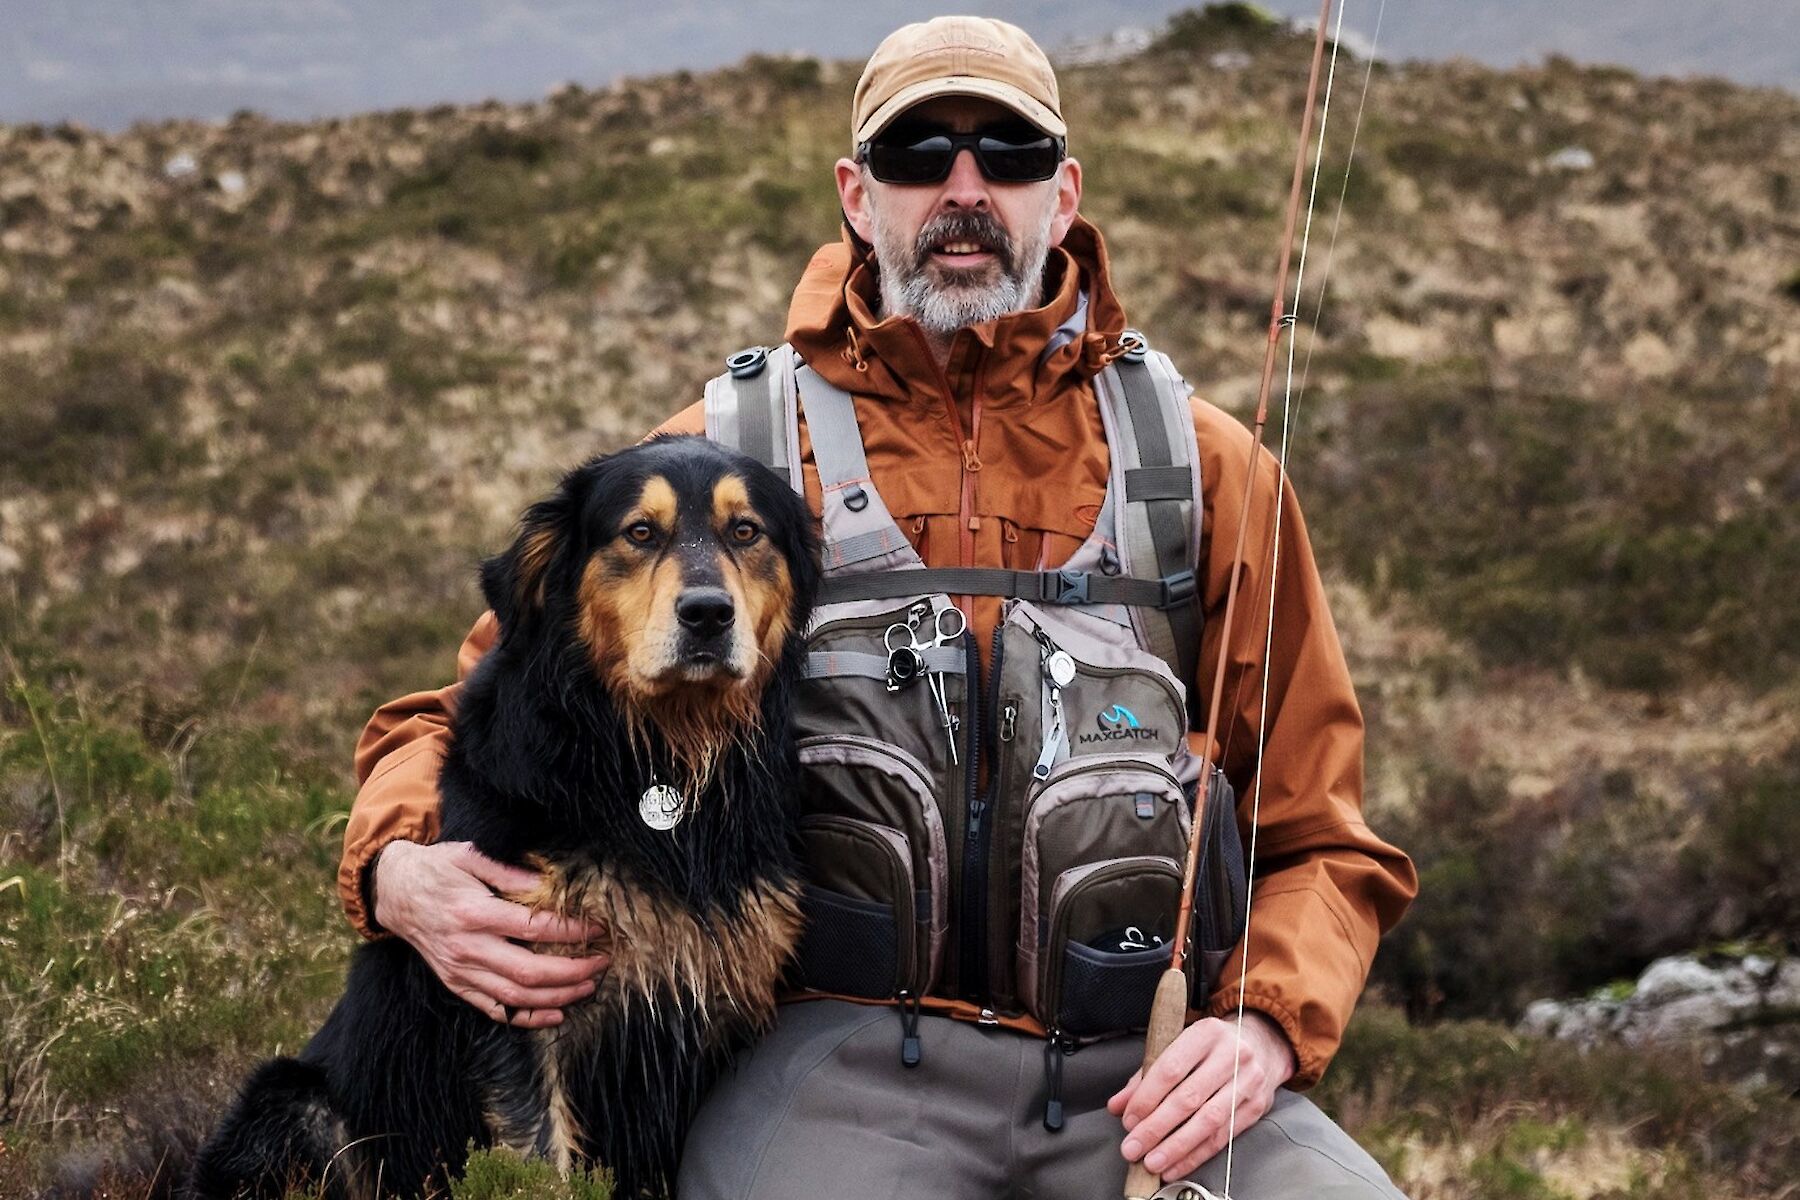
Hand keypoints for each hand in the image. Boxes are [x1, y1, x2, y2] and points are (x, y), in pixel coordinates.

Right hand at [373, 840, 609, 1029]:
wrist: (392, 891)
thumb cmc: (435, 868)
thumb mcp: (469, 856)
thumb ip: (509, 873)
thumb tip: (550, 885)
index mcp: (474, 913)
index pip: (534, 928)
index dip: (571, 932)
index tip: (598, 929)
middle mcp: (466, 947)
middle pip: (528, 971)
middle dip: (572, 972)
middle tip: (601, 963)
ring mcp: (459, 970)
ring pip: (515, 996)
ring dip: (557, 997)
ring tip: (588, 987)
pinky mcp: (455, 983)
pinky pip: (494, 1009)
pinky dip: (526, 1017)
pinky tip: (554, 1015)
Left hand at [1108, 1012, 1296, 1182]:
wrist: (1263, 1044)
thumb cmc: (1212, 1047)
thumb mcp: (1179, 1047)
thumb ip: (1146, 1076)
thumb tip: (1119, 1105)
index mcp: (1206, 1033)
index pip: (1171, 1069)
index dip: (1147, 1098)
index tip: (1129, 1119)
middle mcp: (1231, 1055)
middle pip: (1188, 1098)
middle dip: (1156, 1128)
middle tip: (1134, 1147)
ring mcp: (1248, 1082)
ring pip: (1208, 1121)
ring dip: (1176, 1147)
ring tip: (1153, 1162)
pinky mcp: (1257, 1107)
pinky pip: (1223, 1137)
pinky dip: (1196, 1155)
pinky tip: (1177, 1165)